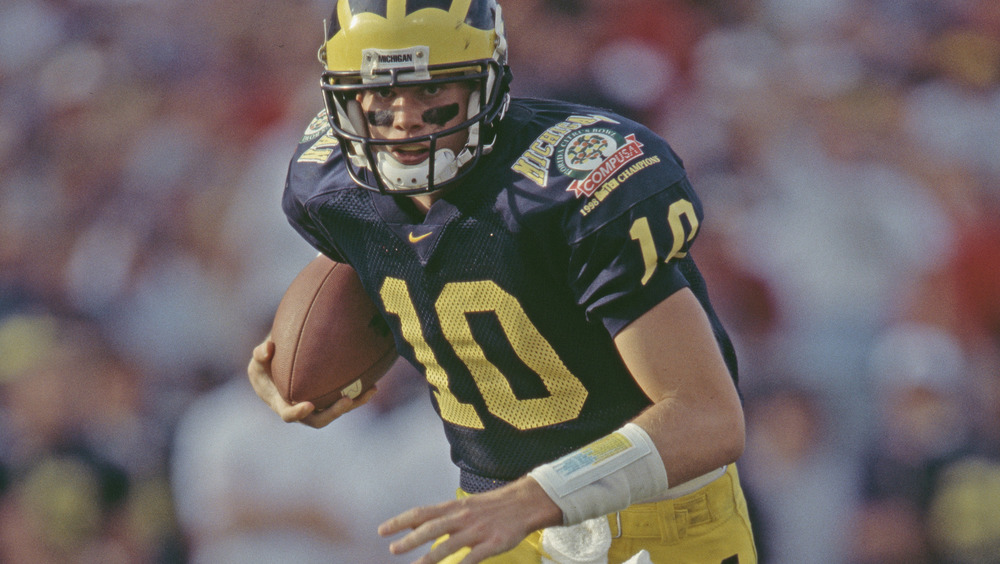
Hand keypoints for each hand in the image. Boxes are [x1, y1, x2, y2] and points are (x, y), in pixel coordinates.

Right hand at [247, 338, 376, 427]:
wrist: (275, 373)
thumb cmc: (265, 365)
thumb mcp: (258, 360)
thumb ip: (261, 354)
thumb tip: (268, 347)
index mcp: (282, 405)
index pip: (290, 415)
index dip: (298, 413)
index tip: (308, 405)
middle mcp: (302, 410)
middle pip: (319, 420)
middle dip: (335, 413)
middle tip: (347, 400)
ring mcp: (317, 407)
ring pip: (337, 411)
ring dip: (355, 404)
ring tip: (372, 390)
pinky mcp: (328, 399)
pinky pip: (344, 400)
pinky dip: (358, 394)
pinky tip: (373, 382)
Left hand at [377, 476, 562, 563]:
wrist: (524, 503)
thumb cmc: (490, 507)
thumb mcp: (461, 506)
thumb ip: (436, 516)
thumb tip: (410, 524)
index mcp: (453, 507)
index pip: (421, 513)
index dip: (400, 521)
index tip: (382, 530)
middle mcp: (461, 517)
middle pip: (431, 529)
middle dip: (410, 540)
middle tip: (393, 550)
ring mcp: (476, 531)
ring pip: (448, 545)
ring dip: (429, 558)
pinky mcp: (492, 544)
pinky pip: (472, 558)